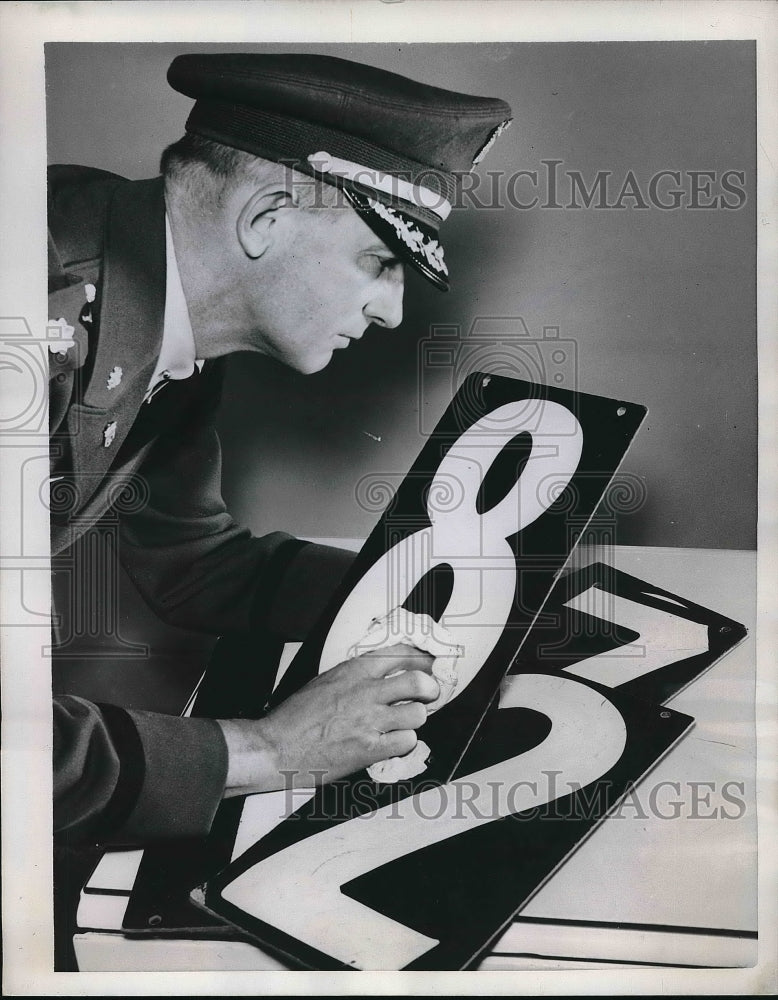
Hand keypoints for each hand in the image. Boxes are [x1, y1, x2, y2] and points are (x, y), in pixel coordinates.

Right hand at [217, 644, 438, 793]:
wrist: (275, 747)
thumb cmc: (295, 717)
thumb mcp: (325, 682)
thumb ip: (355, 677)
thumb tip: (381, 677)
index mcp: (353, 670)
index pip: (401, 653)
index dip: (421, 658)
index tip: (428, 664)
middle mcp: (365, 692)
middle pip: (419, 681)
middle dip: (430, 688)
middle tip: (429, 695)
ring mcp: (369, 720)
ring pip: (418, 714)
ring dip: (415, 720)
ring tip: (404, 723)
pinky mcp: (369, 749)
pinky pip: (406, 742)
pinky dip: (403, 743)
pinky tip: (392, 743)